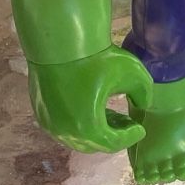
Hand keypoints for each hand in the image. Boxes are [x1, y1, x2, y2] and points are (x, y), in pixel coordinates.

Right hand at [27, 50, 150, 153]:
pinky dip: (79, 122)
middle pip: (94, 144)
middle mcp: (64, 131)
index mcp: (88, 128)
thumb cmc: (96, 58)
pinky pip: (63, 126)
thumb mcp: (133, 74)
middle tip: (127, 124)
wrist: (60, 41)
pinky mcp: (41, 112)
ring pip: (77, 137)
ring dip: (96, 130)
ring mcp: (49, 123)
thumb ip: (144, 95)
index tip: (140, 129)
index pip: (113, 143)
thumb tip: (142, 105)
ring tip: (112, 116)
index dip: (130, 137)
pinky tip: (91, 108)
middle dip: (113, 135)